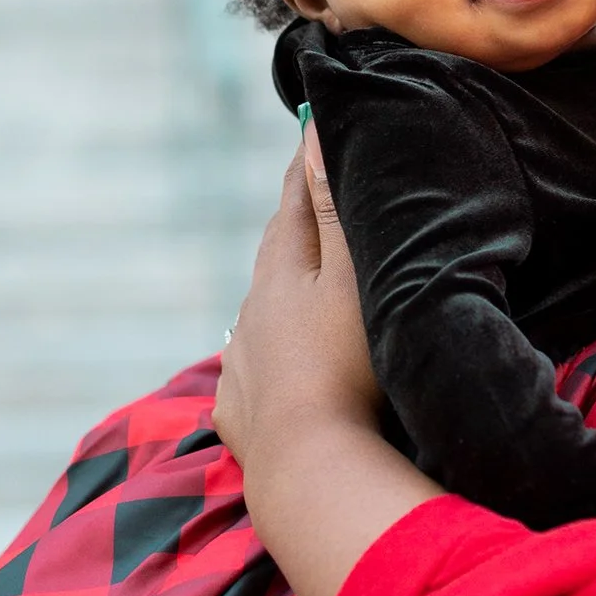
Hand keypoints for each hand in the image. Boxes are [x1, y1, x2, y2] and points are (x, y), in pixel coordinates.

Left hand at [214, 125, 444, 595]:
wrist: (312, 469)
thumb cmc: (349, 365)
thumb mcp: (354, 278)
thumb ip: (332, 211)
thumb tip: (311, 140)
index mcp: (282, 272)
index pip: (294, 201)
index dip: (307, 164)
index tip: (313, 126)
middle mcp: (252, 313)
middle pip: (274, 253)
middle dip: (294, 222)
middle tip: (311, 194)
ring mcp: (242, 365)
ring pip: (261, 311)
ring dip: (283, 290)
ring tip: (306, 280)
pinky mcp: (242, 414)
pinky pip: (254, 370)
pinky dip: (271, 353)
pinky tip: (282, 362)